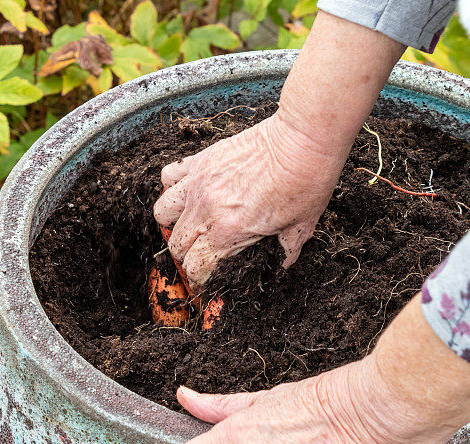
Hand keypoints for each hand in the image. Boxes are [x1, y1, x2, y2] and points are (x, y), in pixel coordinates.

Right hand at [153, 11, 405, 288]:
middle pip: (177, 243)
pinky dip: (172, 186)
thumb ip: (289, 247)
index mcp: (229, 232)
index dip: (199, 276)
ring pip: (162, 213)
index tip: (204, 276)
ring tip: (188, 222)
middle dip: (187, 254)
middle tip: (200, 251)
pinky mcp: (200, 160)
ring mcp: (199, 183)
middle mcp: (207, 210)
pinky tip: (188, 190)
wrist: (302, 139)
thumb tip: (286, 262)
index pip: (198, 265)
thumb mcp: (302, 224)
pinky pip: (168, 176)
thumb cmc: (306, 181)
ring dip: (173, 222)